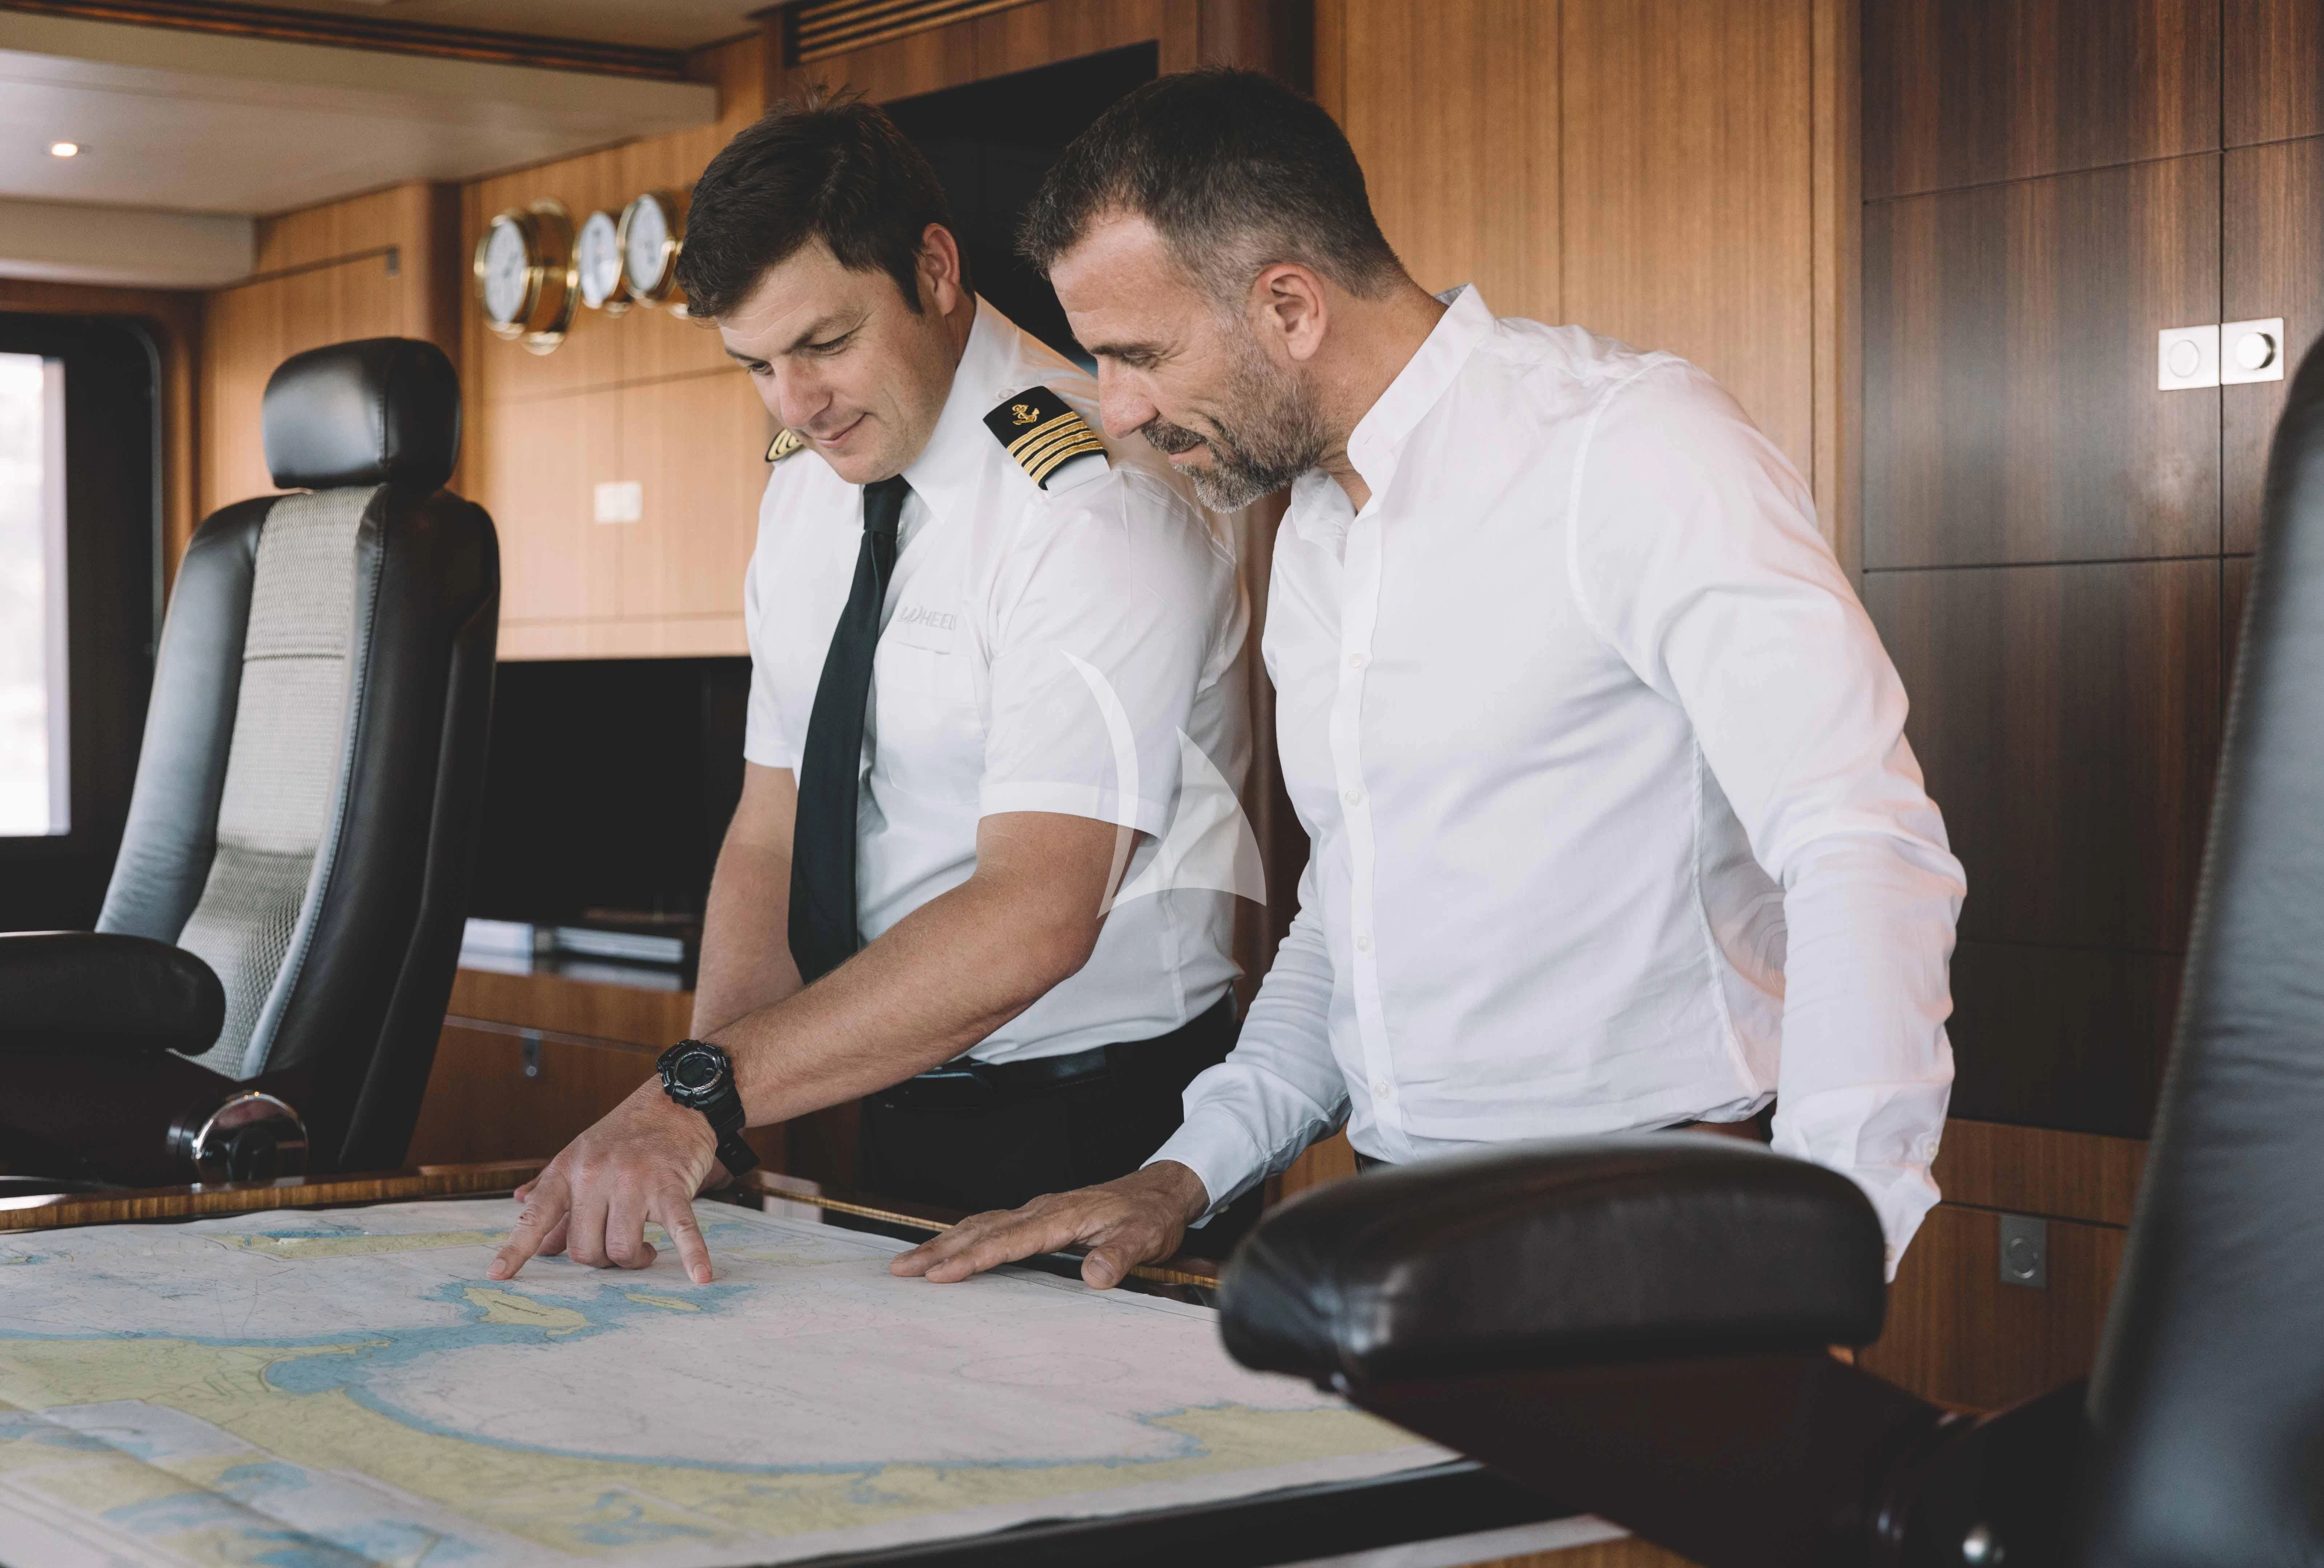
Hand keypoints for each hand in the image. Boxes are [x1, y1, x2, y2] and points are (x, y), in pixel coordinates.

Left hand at [489, 1080, 722, 1283]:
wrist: (675, 1101)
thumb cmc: (625, 1134)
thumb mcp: (580, 1155)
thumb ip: (553, 1196)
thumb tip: (535, 1241)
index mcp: (569, 1170)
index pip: (536, 1215)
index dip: (517, 1249)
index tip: (498, 1275)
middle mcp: (595, 1176)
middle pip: (584, 1248)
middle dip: (601, 1260)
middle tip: (616, 1250)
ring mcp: (634, 1181)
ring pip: (622, 1248)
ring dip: (634, 1260)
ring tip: (645, 1250)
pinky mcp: (671, 1186)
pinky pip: (681, 1229)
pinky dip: (692, 1255)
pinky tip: (700, 1275)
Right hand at [889, 1161, 1210, 1288]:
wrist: (1159, 1192)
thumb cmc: (1149, 1217)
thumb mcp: (1145, 1238)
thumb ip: (1120, 1256)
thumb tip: (1095, 1277)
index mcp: (1061, 1217)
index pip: (1009, 1240)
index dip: (973, 1258)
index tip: (940, 1274)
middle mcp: (1041, 1210)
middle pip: (981, 1229)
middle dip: (939, 1249)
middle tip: (901, 1270)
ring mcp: (1037, 1211)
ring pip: (980, 1224)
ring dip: (943, 1242)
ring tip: (908, 1262)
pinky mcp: (1037, 1217)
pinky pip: (991, 1224)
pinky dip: (963, 1236)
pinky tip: (947, 1248)